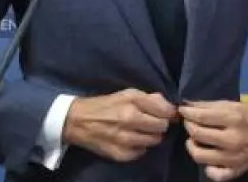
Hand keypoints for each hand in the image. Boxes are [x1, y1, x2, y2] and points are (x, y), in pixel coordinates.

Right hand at [62, 88, 177, 161]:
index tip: (168, 114)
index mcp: (132, 101)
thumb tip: (169, 107)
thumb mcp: (127, 93)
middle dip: (160, 124)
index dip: (170, 113)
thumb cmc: (105, 104)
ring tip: (142, 131)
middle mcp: (130, 119)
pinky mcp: (120, 154)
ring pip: (154, 141)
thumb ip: (150, 98)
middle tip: (152, 122)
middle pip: (162, 127)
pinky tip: (132, 140)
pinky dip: (140, 147)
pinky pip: (141, 152)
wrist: (78, 121)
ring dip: (151, 136)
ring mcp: (125, 139)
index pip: (165, 111)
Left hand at [179, 100, 247, 180]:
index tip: (183, 110)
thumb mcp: (235, 105)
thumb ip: (211, 106)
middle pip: (197, 134)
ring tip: (195, 139)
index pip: (201, 117)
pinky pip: (214, 174)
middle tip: (189, 122)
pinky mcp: (236, 170)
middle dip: (188, 126)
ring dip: (192, 145)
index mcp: (234, 119)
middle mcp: (233, 140)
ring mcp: (233, 158)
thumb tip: (188, 105)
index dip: (187, 112)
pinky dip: (208, 167)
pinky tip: (208, 158)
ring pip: (200, 155)